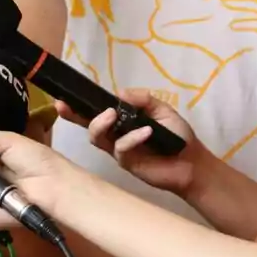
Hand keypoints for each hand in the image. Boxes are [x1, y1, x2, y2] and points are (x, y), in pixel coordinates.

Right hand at [57, 90, 206, 197]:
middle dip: (74, 115)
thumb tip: (119, 93)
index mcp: (121, 121)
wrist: (193, 163)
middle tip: (65, 106)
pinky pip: (120, 149)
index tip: (63, 98)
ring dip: (100, 124)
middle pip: (87, 125)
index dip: (78, 106)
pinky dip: (131, 138)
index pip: (95, 111)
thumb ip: (142, 99)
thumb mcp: (162, 109)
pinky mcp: (127, 164)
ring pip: (97, 137)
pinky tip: (147, 132)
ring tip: (111, 115)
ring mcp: (119, 150)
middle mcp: (115, 135)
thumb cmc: (178, 136)